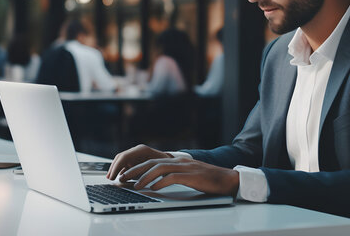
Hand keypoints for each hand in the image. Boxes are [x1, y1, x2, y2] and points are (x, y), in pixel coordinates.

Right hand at [106, 144, 171, 180]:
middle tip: (109, 178)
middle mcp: (137, 151)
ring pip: (121, 161)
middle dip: (113, 168)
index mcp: (142, 150)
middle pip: (120, 158)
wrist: (171, 162)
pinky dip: (119, 171)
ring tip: (111, 178)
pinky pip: (124, 164)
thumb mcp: (158, 167)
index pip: (124, 156)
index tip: (112, 176)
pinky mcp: (135, 160)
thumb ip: (146, 172)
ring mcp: (135, 155)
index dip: (116, 167)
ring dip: (115, 169)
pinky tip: (117, 178)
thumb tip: (135, 179)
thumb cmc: (166, 164)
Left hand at [118, 157, 238, 196]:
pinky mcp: (191, 175)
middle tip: (122, 178)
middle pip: (151, 162)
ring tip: (135, 185)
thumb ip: (172, 175)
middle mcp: (178, 161)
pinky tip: (153, 189)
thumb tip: (155, 183)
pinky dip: (160, 183)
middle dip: (135, 170)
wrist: (227, 178)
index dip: (137, 167)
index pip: (151, 161)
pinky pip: (172, 177)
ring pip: (159, 168)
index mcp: (176, 160)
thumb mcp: (187, 175)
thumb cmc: (207, 179)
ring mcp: (184, 167)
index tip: (125, 175)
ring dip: (144, 177)